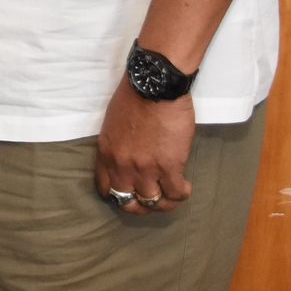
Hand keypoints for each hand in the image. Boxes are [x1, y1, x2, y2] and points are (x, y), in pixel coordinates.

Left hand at [95, 82, 194, 215]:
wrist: (154, 85)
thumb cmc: (134, 98)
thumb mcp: (113, 124)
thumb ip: (117, 146)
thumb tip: (127, 159)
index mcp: (106, 153)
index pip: (106, 189)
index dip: (119, 196)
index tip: (130, 193)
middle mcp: (122, 165)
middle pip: (128, 202)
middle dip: (140, 206)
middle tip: (153, 199)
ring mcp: (145, 167)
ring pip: (153, 202)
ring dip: (164, 202)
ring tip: (171, 193)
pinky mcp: (169, 166)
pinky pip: (176, 193)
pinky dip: (181, 193)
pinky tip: (184, 185)